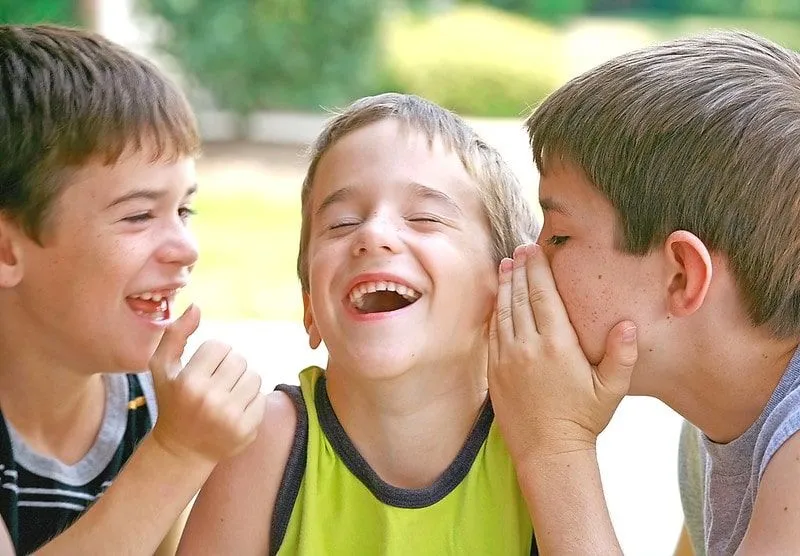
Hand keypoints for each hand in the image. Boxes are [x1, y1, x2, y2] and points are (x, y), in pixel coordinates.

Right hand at [149, 304, 266, 464]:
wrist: (181, 450)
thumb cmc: (172, 402)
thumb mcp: (162, 368)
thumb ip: (175, 335)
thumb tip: (196, 306)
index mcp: (189, 383)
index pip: (220, 347)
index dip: (213, 356)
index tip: (203, 370)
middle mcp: (210, 400)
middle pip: (239, 360)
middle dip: (229, 367)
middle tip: (216, 382)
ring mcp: (230, 417)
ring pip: (254, 377)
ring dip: (243, 381)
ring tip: (226, 394)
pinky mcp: (246, 430)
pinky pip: (261, 398)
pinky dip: (251, 400)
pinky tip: (234, 409)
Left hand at [488, 244, 637, 461]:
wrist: (548, 451)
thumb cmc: (583, 420)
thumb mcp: (611, 389)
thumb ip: (622, 355)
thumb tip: (628, 324)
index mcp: (558, 345)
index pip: (544, 296)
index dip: (538, 270)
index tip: (535, 250)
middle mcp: (528, 346)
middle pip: (521, 298)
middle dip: (520, 270)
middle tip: (519, 249)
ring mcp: (507, 358)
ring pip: (504, 312)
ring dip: (505, 286)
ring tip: (506, 265)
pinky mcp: (494, 370)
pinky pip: (492, 332)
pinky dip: (495, 311)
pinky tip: (498, 300)